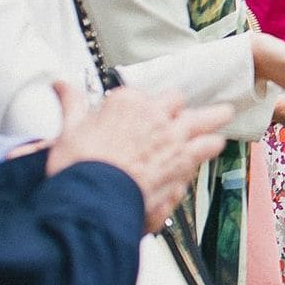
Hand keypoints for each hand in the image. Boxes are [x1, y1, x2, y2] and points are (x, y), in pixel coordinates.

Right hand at [45, 83, 232, 233]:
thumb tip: (60, 85)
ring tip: (223, 115)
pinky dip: (210, 146)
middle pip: (178, 101)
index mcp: (128, 103)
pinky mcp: (185, 160)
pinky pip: (207, 147)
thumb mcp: (69, 130)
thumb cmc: (79, 167)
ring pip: (205, 119)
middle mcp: (156, 115)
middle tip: (183, 109)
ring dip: (213, 118)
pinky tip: (215, 145)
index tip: (142, 114)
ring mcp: (174, 137)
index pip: (144, 96)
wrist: (94, 200)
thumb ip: (71, 103)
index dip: (144, 107)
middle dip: (181, 108)